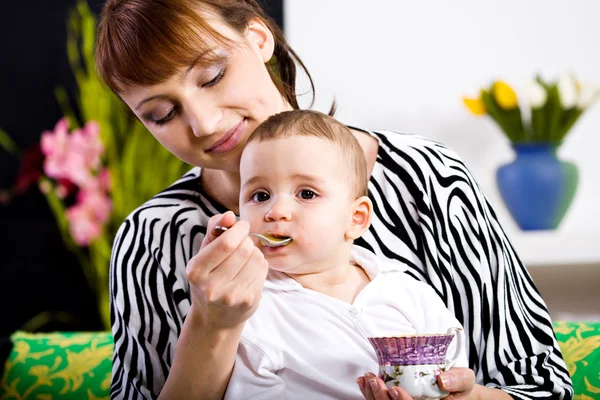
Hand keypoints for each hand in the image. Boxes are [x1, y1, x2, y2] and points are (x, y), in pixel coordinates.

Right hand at [186, 211, 268, 329]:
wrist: (215, 317)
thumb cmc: (208, 277)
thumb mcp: (204, 253)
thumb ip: (214, 229)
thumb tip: (229, 215)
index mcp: (196, 271)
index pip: (226, 243)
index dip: (239, 229)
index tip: (241, 225)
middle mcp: (212, 287)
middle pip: (244, 249)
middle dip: (247, 240)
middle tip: (243, 242)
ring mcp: (232, 296)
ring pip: (256, 258)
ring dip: (254, 252)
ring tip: (245, 258)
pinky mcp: (249, 301)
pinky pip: (263, 270)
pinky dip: (259, 264)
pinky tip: (249, 270)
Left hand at [357, 368, 476, 399]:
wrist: (454, 390)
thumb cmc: (459, 386)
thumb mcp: (465, 380)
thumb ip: (458, 379)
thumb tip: (443, 379)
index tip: (395, 389)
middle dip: (382, 398)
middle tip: (375, 380)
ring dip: (372, 395)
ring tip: (367, 379)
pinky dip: (369, 394)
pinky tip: (364, 382)